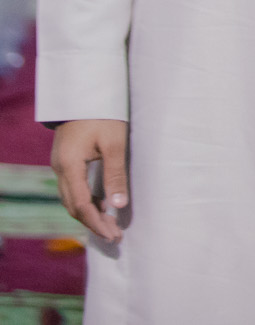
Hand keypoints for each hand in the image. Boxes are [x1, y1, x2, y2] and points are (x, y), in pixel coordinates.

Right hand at [51, 119, 128, 241]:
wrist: (85, 93)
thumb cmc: (103, 115)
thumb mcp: (115, 143)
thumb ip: (116, 175)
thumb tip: (118, 206)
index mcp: (69, 166)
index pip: (81, 205)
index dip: (97, 223)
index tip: (113, 235)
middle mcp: (60, 169)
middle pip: (73, 206)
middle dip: (93, 223)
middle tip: (115, 236)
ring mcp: (61, 165)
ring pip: (71, 199)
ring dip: (89, 214)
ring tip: (111, 226)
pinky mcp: (66, 161)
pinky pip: (73, 188)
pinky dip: (86, 201)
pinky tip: (102, 206)